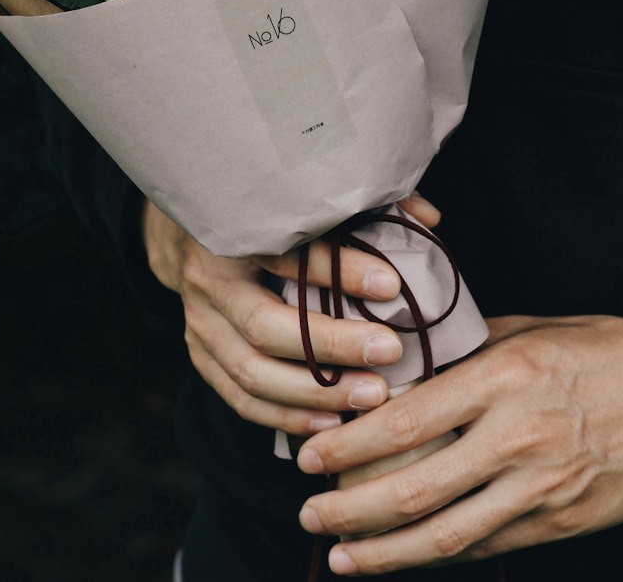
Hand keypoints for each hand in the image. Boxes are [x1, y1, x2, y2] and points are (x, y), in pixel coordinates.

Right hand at [142, 194, 441, 437]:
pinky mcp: (202, 356)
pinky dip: (286, 415)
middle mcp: (211, 280)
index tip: (392, 286)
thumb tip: (428, 218)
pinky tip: (332, 421)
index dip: (341, 270)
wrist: (195, 234)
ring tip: (372, 394)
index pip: (289, 254)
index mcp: (235, 230)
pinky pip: (242, 398)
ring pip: (254, 372)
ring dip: (316, 391)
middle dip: (333, 344)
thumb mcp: (304, 200)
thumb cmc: (266, 216)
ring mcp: (200, 324)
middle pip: (268, 325)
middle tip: (390, 351)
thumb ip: (365, 207)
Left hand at [295, 313, 622, 572]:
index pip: (405, 421)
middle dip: (350, 507)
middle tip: (308, 513)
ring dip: (385, 551)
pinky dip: (441, 557)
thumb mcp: (533, 330)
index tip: (308, 454)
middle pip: (415, 488)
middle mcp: (516, 438)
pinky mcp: (563, 523)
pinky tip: (407, 559)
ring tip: (343, 556)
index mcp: (503, 379)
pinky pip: (490, 546)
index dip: (348, 445)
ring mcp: (541, 489)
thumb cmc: (609, 350)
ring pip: (447, 534)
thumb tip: (408, 358)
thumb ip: (469, 349)